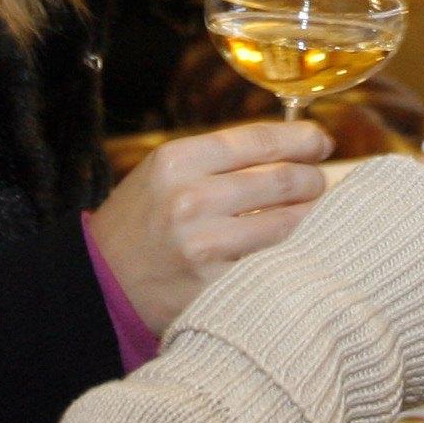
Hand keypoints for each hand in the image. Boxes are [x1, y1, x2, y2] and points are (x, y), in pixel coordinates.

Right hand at [91, 120, 331, 335]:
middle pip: (283, 179)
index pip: (260, 139)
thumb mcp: (166, 173)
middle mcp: (191, 198)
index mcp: (178, 160)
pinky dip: (294, 251)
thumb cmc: (143, 221)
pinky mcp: (216, 283)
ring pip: (288, 222)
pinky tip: (299, 247)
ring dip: (312, 216)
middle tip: (317, 184)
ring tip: (313, 214)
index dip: (302, 138)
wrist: (102, 284)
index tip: (321, 143)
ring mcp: (205, 244)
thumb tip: (294, 145)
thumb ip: (220, 158)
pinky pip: (274, 259)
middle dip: (312, 180)